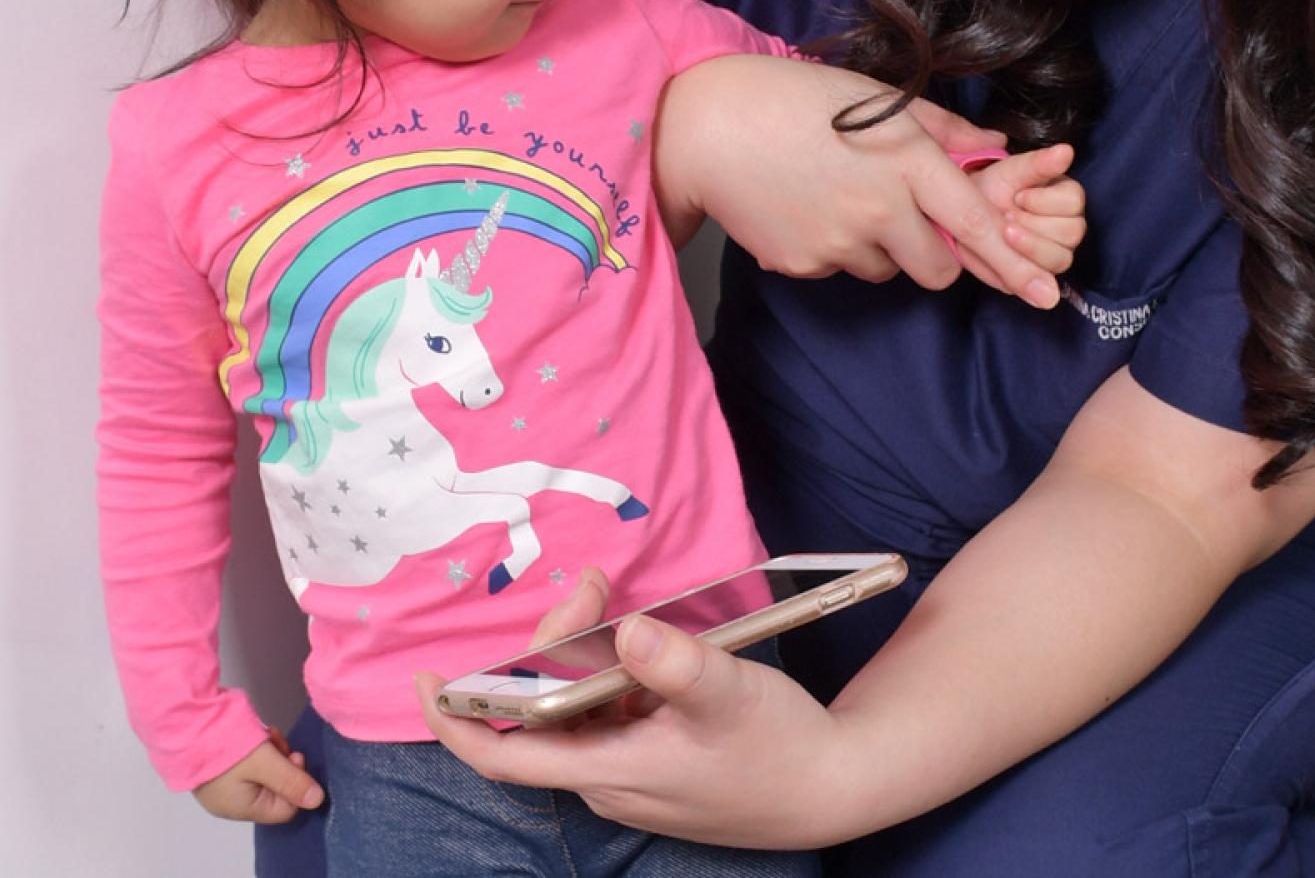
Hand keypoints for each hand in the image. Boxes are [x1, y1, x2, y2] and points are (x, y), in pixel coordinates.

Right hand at [192, 728, 324, 822]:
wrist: (187, 724)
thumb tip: (318, 801)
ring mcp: (226, 785)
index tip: (294, 755)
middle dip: (283, 762)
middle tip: (276, 740)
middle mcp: (234, 802)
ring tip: (265, 734)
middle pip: (277, 788)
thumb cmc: (226, 747)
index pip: (286, 808)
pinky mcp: (222, 767)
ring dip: (272, 751)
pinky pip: (252, 763)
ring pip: (266, 772)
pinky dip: (258, 748)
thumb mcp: (264, 762)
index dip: (297, 784)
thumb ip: (291, 780)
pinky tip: (256, 733)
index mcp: (244, 809)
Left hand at [415, 614, 861, 849]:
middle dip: (550, 643)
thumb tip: (626, 627)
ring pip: (576, 705)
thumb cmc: (778, 750)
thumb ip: (676, 663)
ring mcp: (632, 767)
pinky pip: (608, 708)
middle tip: (592, 587)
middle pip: (543, 711)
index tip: (423, 680)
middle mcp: (609, 774)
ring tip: (607, 598)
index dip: (453, 722)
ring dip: (580, 650)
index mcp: (610, 768)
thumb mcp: (730, 696)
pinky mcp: (656, 756)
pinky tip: (635, 638)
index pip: (504, 754)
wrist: (829, 787)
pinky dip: (607, 666)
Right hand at [656, 54, 1062, 304]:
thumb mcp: (874, 97)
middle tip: (901, 216)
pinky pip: (839, 270)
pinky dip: (833, 248)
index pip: (976, 223)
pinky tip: (805, 207)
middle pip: (937, 270)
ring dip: (879, 248)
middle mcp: (879, 208)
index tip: (1048, 294)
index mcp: (907, 160)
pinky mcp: (803, 264)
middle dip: (933, 256)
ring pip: (887, 270)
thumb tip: (993, 145)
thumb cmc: (793, 99)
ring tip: (837, 197)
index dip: (1015, 263)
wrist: (707, 127)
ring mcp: (838, 242)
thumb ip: (940, 126)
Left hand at [966, 143, 1085, 281]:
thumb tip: (1067, 151)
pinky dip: (1020, 268)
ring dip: (1028, 246)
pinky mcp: (1038, 275)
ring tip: (1003, 232)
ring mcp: (1055, 253)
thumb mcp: (1011, 171)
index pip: (1074, 202)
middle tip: (1006, 217)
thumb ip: (1038, 163)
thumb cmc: (993, 189)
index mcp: (1066, 198)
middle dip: (1034, 224)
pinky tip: (1003, 252)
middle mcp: (1067, 226)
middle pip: (1071, 232)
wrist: (965, 214)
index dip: (1044, 201)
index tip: (1018, 196)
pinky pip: (1041, 280)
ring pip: (1060, 259)